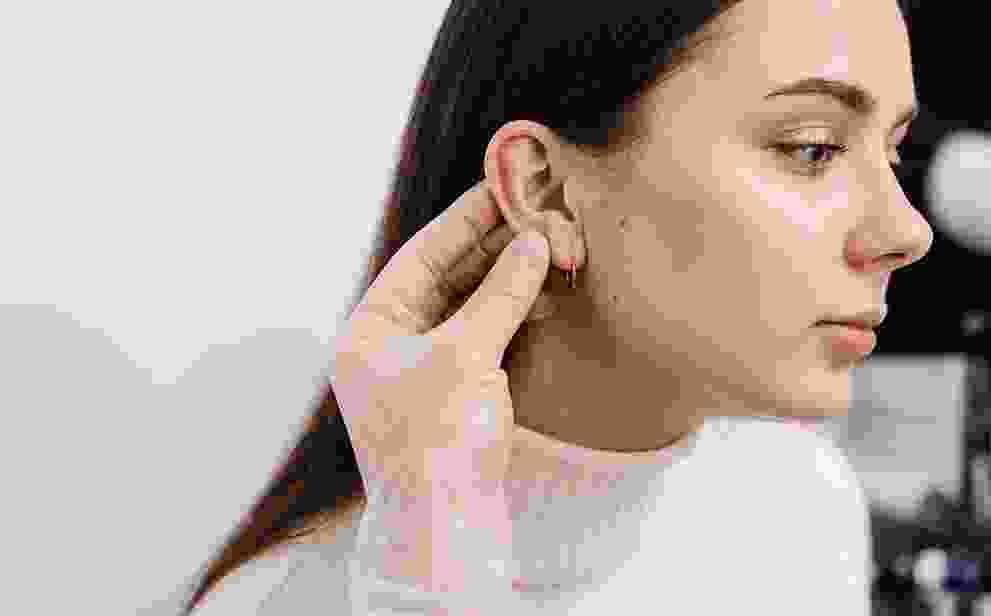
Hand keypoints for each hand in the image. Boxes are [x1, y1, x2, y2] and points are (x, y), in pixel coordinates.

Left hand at [332, 180, 550, 589]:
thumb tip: (531, 242)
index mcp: (369, 330)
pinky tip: (541, 297)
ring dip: (506, 282)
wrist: (446, 530)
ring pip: (467, 309)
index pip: (420, 257)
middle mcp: (389, 346)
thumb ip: (500, 293)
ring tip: (548, 249)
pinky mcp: (452, 397)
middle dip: (492, 250)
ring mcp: (420, 372)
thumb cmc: (438, 443)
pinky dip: (510, 318)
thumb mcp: (468, 354)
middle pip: (445, 280)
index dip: (464, 221)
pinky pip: (481, 340)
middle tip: (537, 216)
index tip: (501, 190)